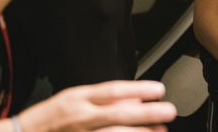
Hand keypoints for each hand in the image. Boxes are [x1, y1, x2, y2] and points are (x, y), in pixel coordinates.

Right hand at [15, 80, 176, 131]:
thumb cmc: (48, 119)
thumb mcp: (72, 99)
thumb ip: (100, 99)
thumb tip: (132, 101)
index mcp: (77, 98)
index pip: (112, 91)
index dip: (138, 90)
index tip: (159, 90)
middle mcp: (79, 117)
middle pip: (118, 114)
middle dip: (147, 114)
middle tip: (169, 111)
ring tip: (159, 131)